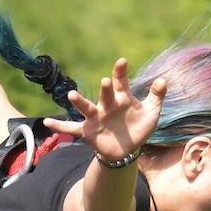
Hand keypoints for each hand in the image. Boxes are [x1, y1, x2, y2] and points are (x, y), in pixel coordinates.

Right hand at [43, 58, 165, 164]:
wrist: (127, 149)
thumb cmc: (138, 127)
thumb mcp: (151, 113)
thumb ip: (156, 96)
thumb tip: (163, 79)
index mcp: (121, 98)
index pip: (120, 82)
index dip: (120, 72)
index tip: (122, 61)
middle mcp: (106, 105)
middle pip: (105, 95)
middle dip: (105, 89)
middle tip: (105, 81)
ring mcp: (95, 117)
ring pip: (86, 108)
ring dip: (79, 102)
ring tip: (71, 95)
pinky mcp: (87, 131)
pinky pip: (71, 128)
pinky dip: (59, 126)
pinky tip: (47, 122)